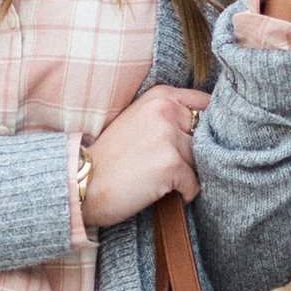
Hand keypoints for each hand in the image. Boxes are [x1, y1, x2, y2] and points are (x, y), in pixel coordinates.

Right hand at [82, 85, 209, 229]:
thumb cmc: (109, 157)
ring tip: (161, 179)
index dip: (206, 127)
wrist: (82, 181)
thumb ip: (169, 116)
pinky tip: (161, 192)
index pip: (206, 104)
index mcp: (160, 96)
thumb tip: (208, 129)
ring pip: (201, 161)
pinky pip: (194, 184)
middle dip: (194, 154)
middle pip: (205, 136)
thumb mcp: (138, 120)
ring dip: (187, 175)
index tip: (193, 141)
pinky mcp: (170, 165)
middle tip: (169, 166)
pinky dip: (183, 194)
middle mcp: (166, 111)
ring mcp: (168, 137)